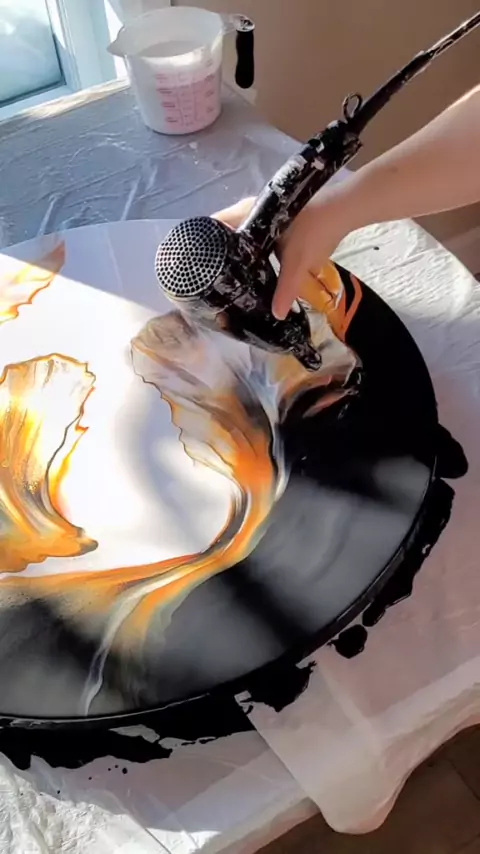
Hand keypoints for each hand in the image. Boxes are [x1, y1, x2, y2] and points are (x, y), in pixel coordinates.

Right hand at [213, 187, 352, 318]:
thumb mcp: (298, 264)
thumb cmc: (318, 230)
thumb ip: (285, 290)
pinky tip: (252, 266)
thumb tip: (275, 315)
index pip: (214, 225)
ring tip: (226, 274)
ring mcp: (265, 212)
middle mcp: (252, 209)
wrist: (346, 209)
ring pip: (241, 233)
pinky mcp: (277, 218)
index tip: (196, 264)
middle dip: (219, 251)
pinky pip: (255, 234)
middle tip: (211, 276)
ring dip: (235, 250)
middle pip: (225, 230)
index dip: (203, 243)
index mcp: (249, 213)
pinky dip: (251, 248)